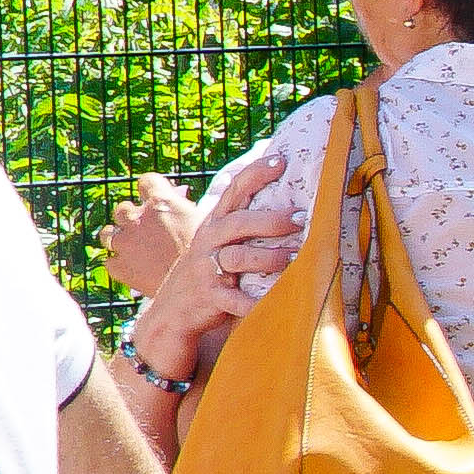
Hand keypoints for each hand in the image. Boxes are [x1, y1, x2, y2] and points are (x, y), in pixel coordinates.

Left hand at [100, 174, 198, 300]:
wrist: (204, 288)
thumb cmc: (215, 255)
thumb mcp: (209, 223)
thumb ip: (189, 209)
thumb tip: (184, 199)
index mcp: (161, 201)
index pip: (146, 181)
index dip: (153, 190)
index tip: (159, 200)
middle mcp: (137, 218)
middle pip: (123, 208)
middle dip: (134, 218)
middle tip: (149, 231)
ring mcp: (125, 242)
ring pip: (108, 234)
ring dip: (120, 239)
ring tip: (136, 251)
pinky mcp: (120, 267)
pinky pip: (111, 262)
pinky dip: (121, 265)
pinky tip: (136, 271)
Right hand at [156, 163, 306, 367]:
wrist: (172, 311)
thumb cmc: (207, 270)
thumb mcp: (218, 242)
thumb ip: (242, 223)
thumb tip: (287, 203)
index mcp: (215, 224)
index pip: (235, 191)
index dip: (256, 174)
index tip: (282, 161)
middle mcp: (210, 242)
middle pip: (239, 223)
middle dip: (271, 220)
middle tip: (301, 218)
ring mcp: (207, 269)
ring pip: (239, 258)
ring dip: (269, 257)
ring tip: (296, 257)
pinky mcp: (210, 297)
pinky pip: (235, 299)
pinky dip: (254, 301)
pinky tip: (276, 300)